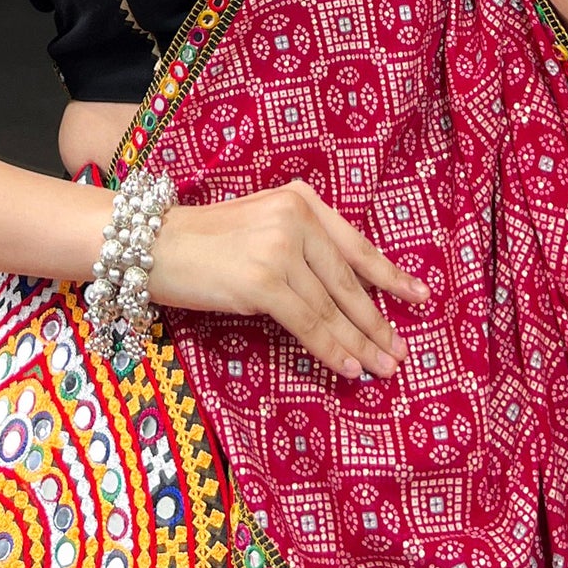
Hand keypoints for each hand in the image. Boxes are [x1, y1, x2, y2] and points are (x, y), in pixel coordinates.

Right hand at [148, 176, 428, 379]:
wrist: (148, 243)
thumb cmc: (200, 241)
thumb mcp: (260, 225)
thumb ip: (300, 245)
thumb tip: (342, 294)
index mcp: (301, 200)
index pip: (355, 245)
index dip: (389, 276)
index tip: (419, 297)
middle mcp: (296, 218)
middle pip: (348, 281)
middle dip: (377, 321)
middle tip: (400, 352)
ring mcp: (280, 249)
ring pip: (331, 308)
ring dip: (360, 343)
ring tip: (383, 367)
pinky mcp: (262, 282)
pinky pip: (307, 324)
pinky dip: (330, 349)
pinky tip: (348, 368)